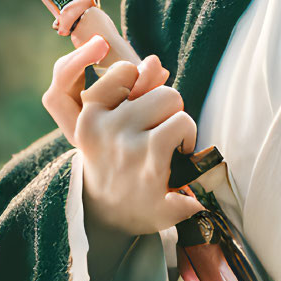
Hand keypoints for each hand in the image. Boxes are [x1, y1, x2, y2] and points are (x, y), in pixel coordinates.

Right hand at [43, 34, 205, 243]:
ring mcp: (127, 149)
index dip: (142, 84)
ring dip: (181, 124)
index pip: (123, 71)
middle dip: (168, 107)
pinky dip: (190, 140)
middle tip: (158, 132)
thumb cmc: (116, 162)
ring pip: (173, 102)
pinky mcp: (152, 168)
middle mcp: (104, 129)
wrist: (108, 217)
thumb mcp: (111, 123)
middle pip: (161, 90)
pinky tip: (181, 158)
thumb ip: (131, 87)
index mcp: (91, 115)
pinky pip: (181, 125)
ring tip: (171, 146)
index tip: (141, 106)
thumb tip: (153, 63)